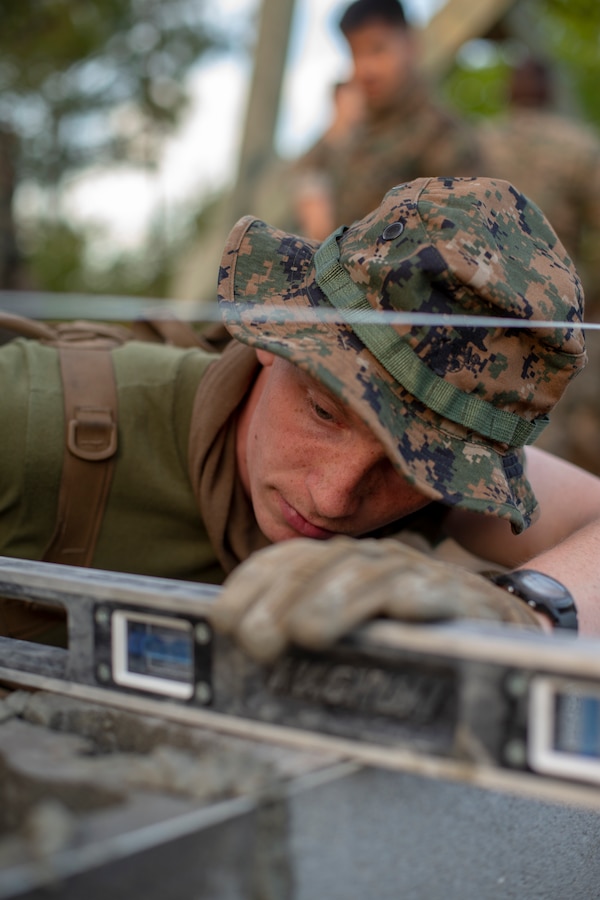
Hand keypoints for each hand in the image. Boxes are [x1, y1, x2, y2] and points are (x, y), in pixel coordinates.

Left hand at [210, 536, 541, 662]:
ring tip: (306, 632)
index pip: (286, 560)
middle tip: (256, 642)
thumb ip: (304, 631)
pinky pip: (435, 592)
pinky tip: (401, 610)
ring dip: (334, 601)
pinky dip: (417, 596)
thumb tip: (245, 654)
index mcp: (337, 564)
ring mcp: (415, 573)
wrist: (494, 624)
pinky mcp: (460, 596)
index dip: (250, 585)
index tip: (221, 621)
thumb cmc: (409, 633)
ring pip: (369, 576)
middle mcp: (371, 559)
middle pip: (319, 568)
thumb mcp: (351, 629)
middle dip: (281, 602)